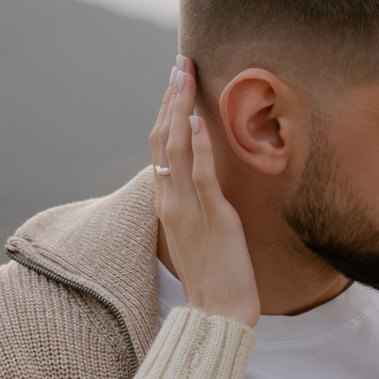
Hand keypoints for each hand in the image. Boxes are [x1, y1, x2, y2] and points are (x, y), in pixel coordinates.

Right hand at [150, 58, 260, 325]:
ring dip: (180, 108)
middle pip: (163, 138)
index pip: (161, 147)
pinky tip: (199, 119)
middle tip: (178, 63)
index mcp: (166, 202)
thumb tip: (205, 180)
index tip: (174, 81)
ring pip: (176, 149)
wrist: (217, 315)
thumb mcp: (201, 232)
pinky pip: (199, 176)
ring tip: (184, 74)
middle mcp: (170, 200)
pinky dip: (198, 145)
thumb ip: (198, 203)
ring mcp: (187, 208)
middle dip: (170, 98)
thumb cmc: (214, 277)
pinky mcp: (211, 218)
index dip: (166, 111)